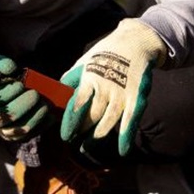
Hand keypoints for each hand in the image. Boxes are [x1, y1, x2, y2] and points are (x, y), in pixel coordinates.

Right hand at [0, 56, 49, 140]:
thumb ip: (1, 63)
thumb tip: (11, 68)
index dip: (7, 94)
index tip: (21, 84)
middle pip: (3, 119)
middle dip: (22, 106)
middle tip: (36, 94)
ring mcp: (1, 131)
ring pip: (16, 131)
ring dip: (33, 118)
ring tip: (46, 105)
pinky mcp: (14, 137)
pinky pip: (27, 137)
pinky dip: (40, 127)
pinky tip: (51, 116)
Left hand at [59, 19, 165, 155]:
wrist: (135, 42)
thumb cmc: (105, 53)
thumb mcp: (84, 61)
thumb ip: (71, 79)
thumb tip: (56, 94)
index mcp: (89, 77)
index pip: (77, 104)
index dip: (70, 122)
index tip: (65, 136)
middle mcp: (105, 87)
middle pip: (92, 116)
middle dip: (82, 131)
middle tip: (75, 141)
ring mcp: (122, 93)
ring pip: (108, 122)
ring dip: (97, 137)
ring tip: (88, 146)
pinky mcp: (137, 98)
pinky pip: (131, 121)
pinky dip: (126, 137)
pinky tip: (122, 151)